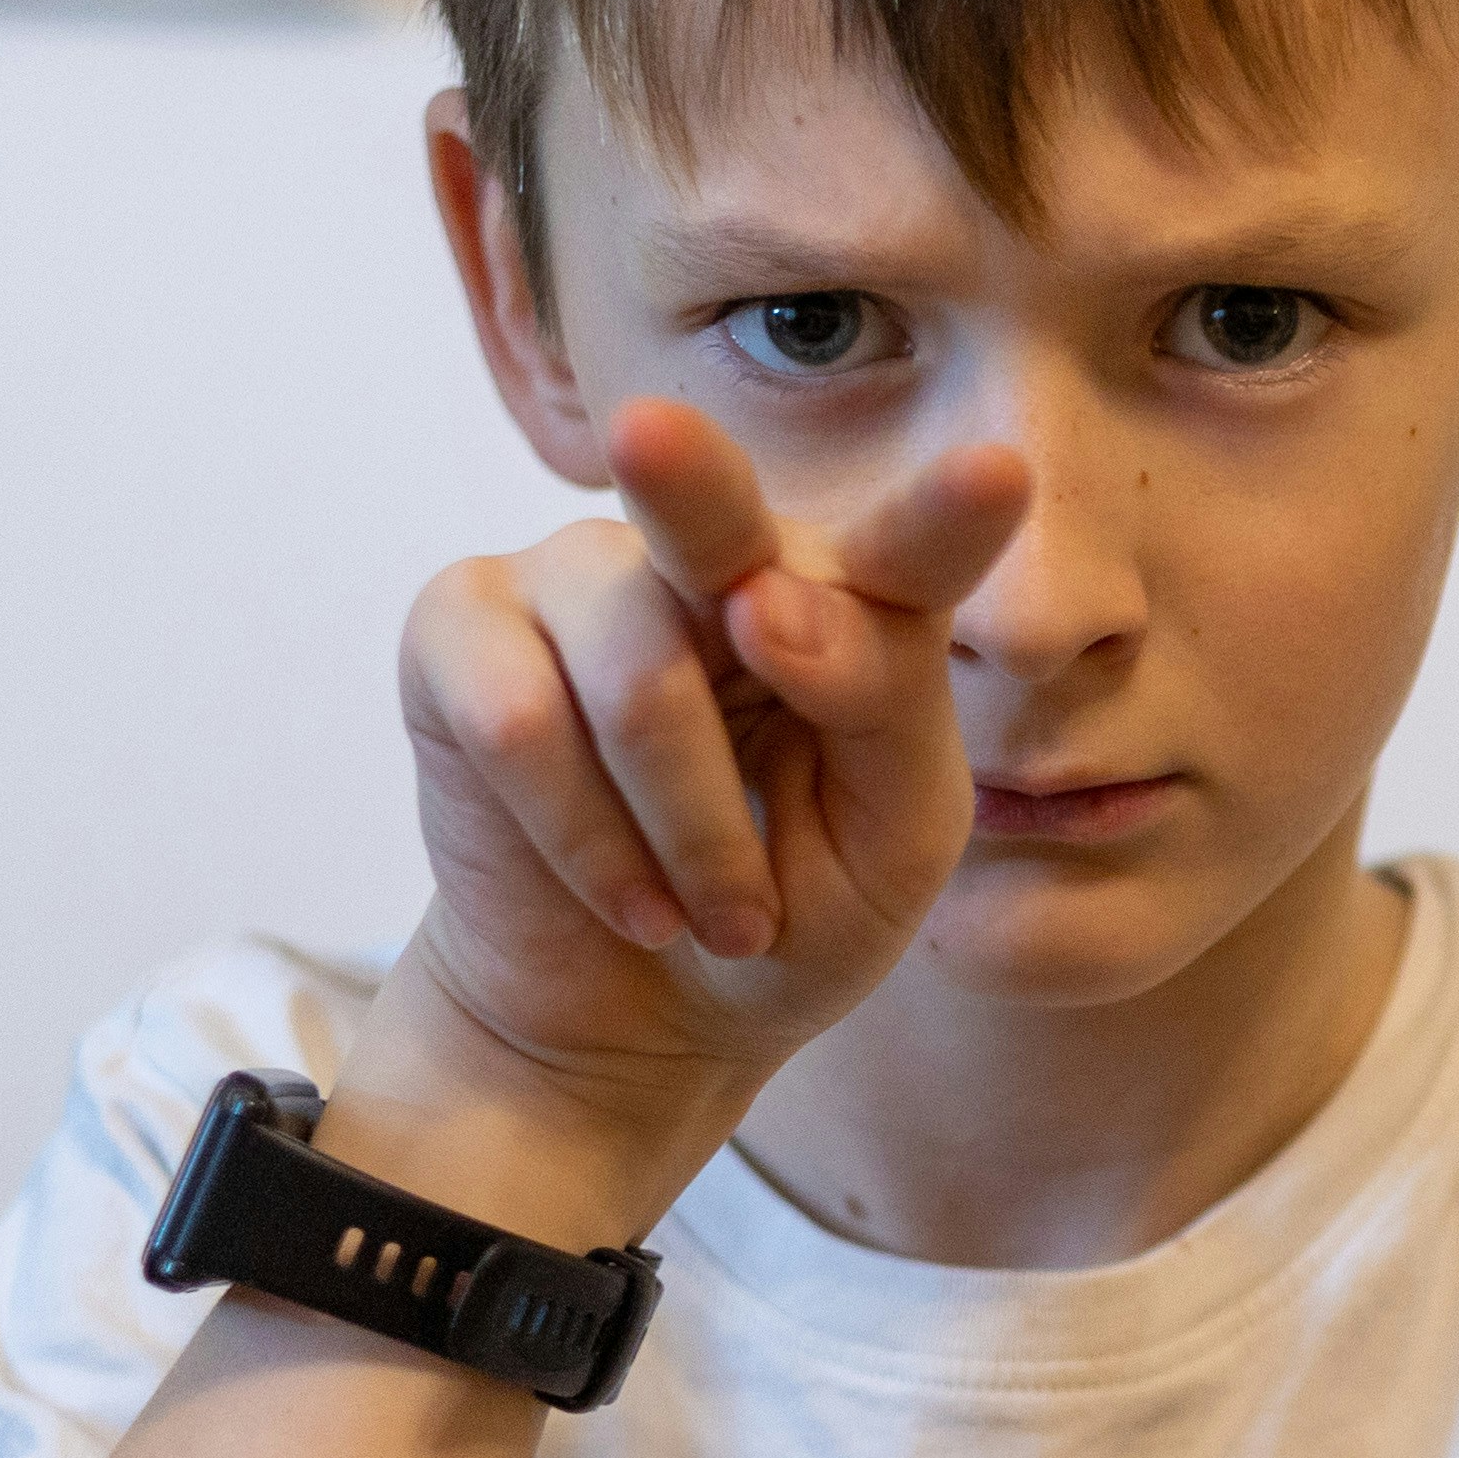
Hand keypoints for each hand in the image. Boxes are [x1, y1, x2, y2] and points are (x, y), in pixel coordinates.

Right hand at [369, 399, 1028, 1175]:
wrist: (640, 1022)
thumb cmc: (791, 915)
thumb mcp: (891, 840)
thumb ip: (879, 706)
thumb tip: (761, 603)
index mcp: (849, 596)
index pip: (909, 552)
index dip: (941, 521)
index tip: (997, 478)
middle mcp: (713, 557)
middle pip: (712, 517)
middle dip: (689, 487)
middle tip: (649, 435)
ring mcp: (578, 576)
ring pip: (637, 684)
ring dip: (692, 838)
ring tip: (719, 915)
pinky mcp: (460, 627)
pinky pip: (519, 725)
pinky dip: (587, 845)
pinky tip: (630, 901)